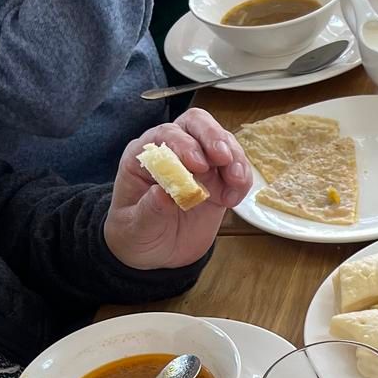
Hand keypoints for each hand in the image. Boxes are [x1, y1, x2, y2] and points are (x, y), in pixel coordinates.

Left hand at [103, 110, 251, 270]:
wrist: (154, 252)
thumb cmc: (137, 234)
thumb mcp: (135, 227)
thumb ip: (149, 210)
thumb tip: (164, 194)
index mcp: (145, 157)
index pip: (166, 135)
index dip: (183, 144)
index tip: (198, 164)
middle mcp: (173, 152)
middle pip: (196, 124)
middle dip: (213, 136)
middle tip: (224, 157)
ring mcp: (199, 164)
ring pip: (222, 142)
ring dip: (234, 157)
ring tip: (237, 181)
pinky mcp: (218, 181)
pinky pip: (235, 169)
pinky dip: (241, 179)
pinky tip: (234, 199)